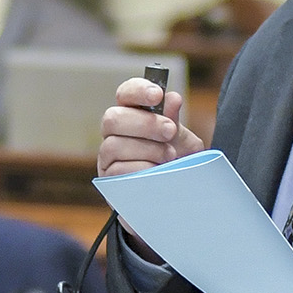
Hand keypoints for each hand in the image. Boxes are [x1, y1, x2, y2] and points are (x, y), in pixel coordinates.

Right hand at [98, 77, 205, 258]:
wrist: (176, 202)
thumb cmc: (178, 166)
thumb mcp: (183, 144)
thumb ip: (175, 122)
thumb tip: (172, 98)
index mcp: (133, 116)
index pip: (125, 94)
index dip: (138, 90)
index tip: (157, 95)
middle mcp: (115, 134)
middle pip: (113, 118)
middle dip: (144, 123)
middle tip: (170, 131)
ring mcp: (108, 158)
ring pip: (113, 145)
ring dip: (146, 149)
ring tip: (170, 158)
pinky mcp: (109, 181)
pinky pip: (117, 171)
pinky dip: (140, 169)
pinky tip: (157, 173)